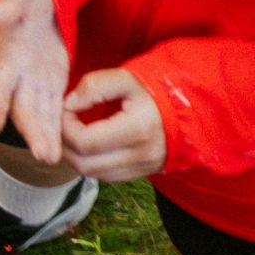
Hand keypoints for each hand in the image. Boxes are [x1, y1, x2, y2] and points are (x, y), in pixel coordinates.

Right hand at [0, 0, 71, 166]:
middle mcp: (16, 74)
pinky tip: (62, 148)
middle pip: (21, 107)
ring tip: (52, 159)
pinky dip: (56, 128)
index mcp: (8, 53)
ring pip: (37, 113)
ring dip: (43, 136)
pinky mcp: (50, 82)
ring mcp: (32, 81)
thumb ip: (5, 6)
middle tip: (42, 155)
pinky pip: (52, 109)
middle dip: (31, 131)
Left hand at [60, 67, 166, 182]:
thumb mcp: (128, 78)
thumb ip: (95, 85)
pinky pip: (105, 176)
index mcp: (139, 128)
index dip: (65, 128)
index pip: (84, 141)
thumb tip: (69, 104)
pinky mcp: (142, 173)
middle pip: (83, 163)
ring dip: (75, 156)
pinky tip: (90, 145)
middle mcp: (141, 154)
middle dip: (65, 144)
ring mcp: (143, 167)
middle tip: (64, 124)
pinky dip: (90, 162)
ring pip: (91, 173)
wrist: (190, 107)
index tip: (66, 110)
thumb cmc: (155, 91)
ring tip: (75, 133)